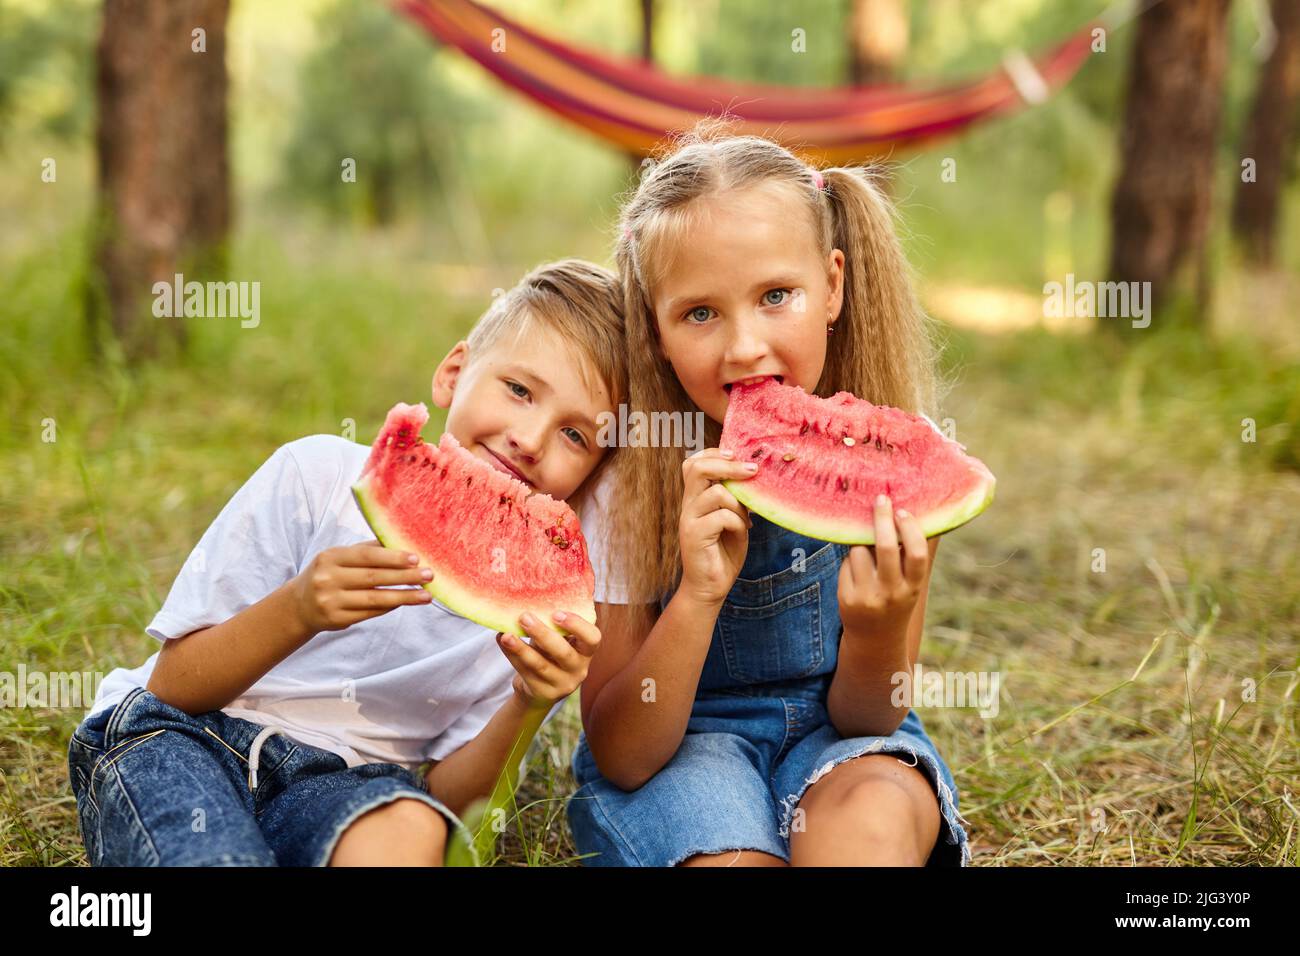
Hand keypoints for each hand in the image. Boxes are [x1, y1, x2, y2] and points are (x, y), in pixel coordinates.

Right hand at [291, 539, 432, 633]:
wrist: (300, 605)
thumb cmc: (329, 574)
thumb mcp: (340, 557)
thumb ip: (368, 550)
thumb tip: (402, 541)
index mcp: (330, 557)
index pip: (366, 555)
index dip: (392, 557)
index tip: (416, 559)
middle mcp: (328, 578)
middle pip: (373, 577)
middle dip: (404, 577)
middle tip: (429, 576)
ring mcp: (331, 601)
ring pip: (375, 598)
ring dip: (404, 596)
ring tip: (426, 596)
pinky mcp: (337, 619)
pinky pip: (370, 612)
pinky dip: (390, 607)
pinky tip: (405, 602)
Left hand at [497, 610, 601, 707]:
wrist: (539, 690)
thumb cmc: (550, 654)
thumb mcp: (558, 640)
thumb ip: (553, 625)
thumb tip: (529, 596)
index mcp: (585, 651)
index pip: (592, 638)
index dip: (578, 625)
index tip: (557, 613)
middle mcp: (579, 669)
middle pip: (563, 653)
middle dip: (543, 634)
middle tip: (524, 617)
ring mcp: (562, 684)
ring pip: (541, 666)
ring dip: (521, 648)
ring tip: (506, 635)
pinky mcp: (544, 693)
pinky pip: (526, 673)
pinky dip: (512, 656)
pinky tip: (502, 641)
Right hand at [678, 448, 754, 605]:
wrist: (710, 587)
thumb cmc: (724, 553)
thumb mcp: (733, 520)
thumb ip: (735, 500)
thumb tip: (752, 477)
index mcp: (695, 499)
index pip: (693, 463)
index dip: (713, 453)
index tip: (735, 455)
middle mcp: (688, 506)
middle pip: (697, 468)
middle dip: (728, 464)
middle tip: (753, 470)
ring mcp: (689, 520)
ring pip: (715, 491)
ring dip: (739, 502)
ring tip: (747, 518)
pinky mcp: (694, 535)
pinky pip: (722, 516)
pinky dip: (738, 522)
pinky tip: (742, 532)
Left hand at [838, 495, 929, 636]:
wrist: (875, 640)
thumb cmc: (896, 601)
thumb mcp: (910, 586)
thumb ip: (909, 558)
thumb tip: (906, 512)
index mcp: (913, 587)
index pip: (916, 554)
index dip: (910, 529)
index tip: (903, 511)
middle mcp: (892, 593)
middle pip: (886, 547)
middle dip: (882, 518)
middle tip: (881, 499)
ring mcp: (867, 597)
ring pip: (859, 551)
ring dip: (861, 544)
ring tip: (867, 552)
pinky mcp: (846, 598)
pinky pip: (846, 564)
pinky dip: (850, 560)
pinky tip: (856, 572)